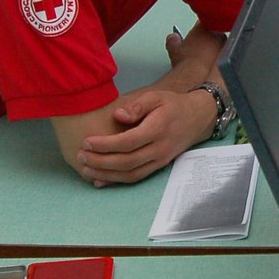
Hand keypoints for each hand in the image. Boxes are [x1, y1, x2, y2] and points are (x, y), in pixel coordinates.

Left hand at [76, 88, 215, 185]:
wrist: (197, 118)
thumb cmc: (172, 105)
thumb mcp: (156, 97)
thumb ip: (137, 106)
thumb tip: (117, 115)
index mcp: (157, 129)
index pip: (128, 142)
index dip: (105, 144)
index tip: (86, 141)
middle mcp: (159, 148)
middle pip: (127, 162)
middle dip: (101, 162)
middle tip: (81, 156)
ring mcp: (160, 160)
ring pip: (131, 174)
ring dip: (106, 175)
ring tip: (85, 168)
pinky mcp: (159, 166)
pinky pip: (136, 177)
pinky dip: (117, 181)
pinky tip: (100, 179)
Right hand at [165, 24, 220, 71]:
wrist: (199, 76)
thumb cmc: (188, 61)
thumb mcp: (174, 49)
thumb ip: (173, 40)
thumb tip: (173, 38)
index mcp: (203, 26)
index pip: (202, 21)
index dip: (198, 30)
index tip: (194, 36)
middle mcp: (217, 33)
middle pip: (213, 33)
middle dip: (207, 39)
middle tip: (198, 48)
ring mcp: (225, 44)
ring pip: (220, 43)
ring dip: (215, 48)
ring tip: (205, 59)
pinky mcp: (230, 56)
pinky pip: (225, 54)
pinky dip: (220, 58)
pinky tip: (212, 65)